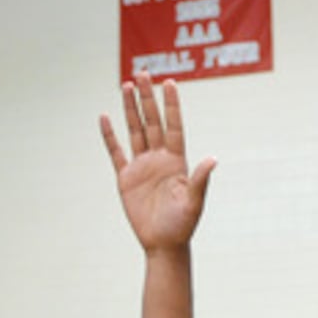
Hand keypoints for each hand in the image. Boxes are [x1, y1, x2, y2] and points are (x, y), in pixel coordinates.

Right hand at [100, 73, 216, 255]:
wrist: (164, 244)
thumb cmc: (183, 225)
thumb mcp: (194, 202)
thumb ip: (200, 179)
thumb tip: (213, 159)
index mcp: (177, 161)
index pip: (173, 126)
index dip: (172, 105)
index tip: (170, 82)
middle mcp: (159, 159)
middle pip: (152, 122)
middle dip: (147, 98)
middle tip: (142, 73)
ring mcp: (142, 166)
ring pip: (135, 130)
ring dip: (131, 109)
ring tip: (126, 85)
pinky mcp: (126, 178)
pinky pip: (116, 152)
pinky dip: (110, 136)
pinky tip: (105, 117)